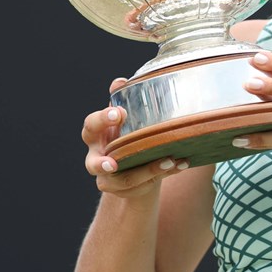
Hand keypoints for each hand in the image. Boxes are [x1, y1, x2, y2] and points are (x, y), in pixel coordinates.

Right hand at [81, 77, 187, 197]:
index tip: (119, 113)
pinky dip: (164, 173)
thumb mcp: (125, 116)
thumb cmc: (126, 132)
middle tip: (114, 164)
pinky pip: (144, 185)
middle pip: (93, 164)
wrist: (132, 161)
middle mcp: (96, 158)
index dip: (102, 120)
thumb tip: (121, 81)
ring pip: (125, 180)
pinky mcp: (125, 190)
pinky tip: (180, 163)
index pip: (91, 126)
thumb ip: (123, 99)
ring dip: (148, 170)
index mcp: (95, 135)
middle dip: (103, 164)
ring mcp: (109, 179)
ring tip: (169, 160)